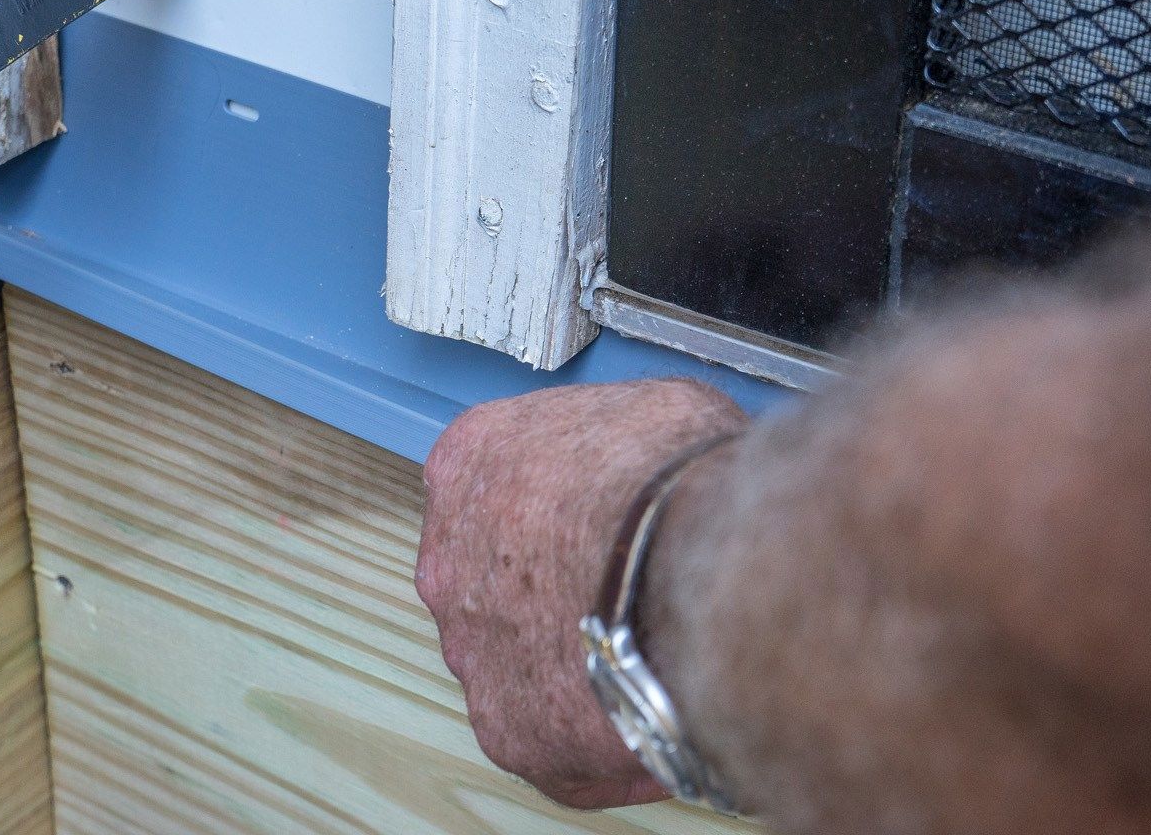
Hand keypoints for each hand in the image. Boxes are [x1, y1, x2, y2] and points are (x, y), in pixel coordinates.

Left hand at [417, 379, 746, 808]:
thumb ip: (624, 445)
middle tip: (632, 595)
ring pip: (520, 664)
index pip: (495, 487)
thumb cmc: (679, 480)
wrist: (703, 572)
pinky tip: (664, 715)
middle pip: (497, 582)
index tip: (607, 522)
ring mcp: (471, 652)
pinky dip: (606, 735)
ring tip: (658, 660)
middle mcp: (447, 561)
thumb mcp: (654, 410)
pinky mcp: (511, 732)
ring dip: (576, 664)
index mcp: (467, 464)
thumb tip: (661, 465)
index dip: (561, 508)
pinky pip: (557, 739)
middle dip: (556, 590)